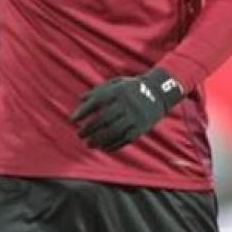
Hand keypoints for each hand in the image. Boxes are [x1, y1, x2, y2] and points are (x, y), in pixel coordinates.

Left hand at [70, 68, 184, 150]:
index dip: (83, 112)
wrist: (158, 91)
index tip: (73, 120)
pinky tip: (104, 147)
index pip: (96, 101)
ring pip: (113, 131)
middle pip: (103, 118)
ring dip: (99, 140)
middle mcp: (126, 103)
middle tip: (79, 134)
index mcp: (117, 91)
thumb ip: (98, 91)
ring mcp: (134, 116)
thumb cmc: (131, 88)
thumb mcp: (115, 84)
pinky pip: (125, 139)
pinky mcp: (141, 127)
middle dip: (89, 128)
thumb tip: (80, 100)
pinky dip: (113, 144)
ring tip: (89, 144)